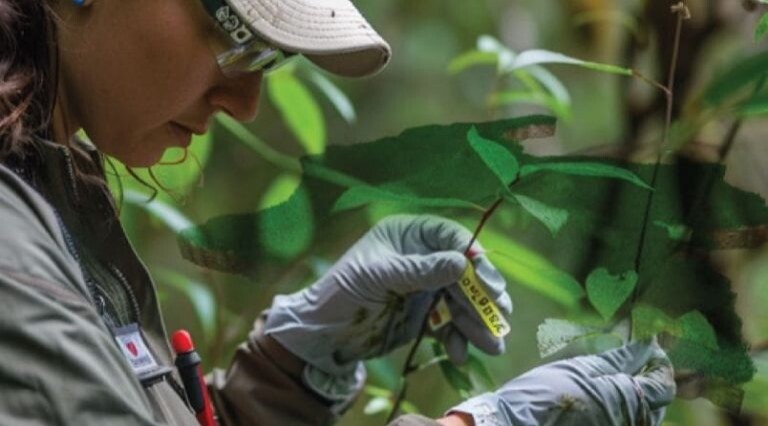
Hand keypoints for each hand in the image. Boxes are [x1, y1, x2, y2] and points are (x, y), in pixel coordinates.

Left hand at [264, 214, 510, 375]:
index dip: (473, 256)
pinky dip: (457, 338)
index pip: (449, 237)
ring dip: (476, 323)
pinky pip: (448, 324)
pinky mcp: (423, 315)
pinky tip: (460, 354)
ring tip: (492, 345)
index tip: (487, 280)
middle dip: (481, 295)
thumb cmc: (342, 292)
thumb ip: (420, 270)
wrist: (322, 333)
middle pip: (462, 272)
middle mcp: (420, 257)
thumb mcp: (379, 276)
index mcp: (408, 235)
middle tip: (500, 313)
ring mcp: (424, 287)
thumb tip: (462, 262)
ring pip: (460, 301)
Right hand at [449, 341, 675, 425]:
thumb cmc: (547, 391)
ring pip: (643, 418)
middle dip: (650, 381)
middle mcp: (632, 422)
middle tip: (632, 361)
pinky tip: (602, 400)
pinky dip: (622, 411)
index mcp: (629, 399)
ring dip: (637, 398)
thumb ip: (619, 359)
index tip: (647, 347)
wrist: (517, 425)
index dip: (659, 363)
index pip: (663, 383)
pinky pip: (624, 424)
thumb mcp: (581, 367)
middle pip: (657, 404)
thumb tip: (647, 346)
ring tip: (616, 380)